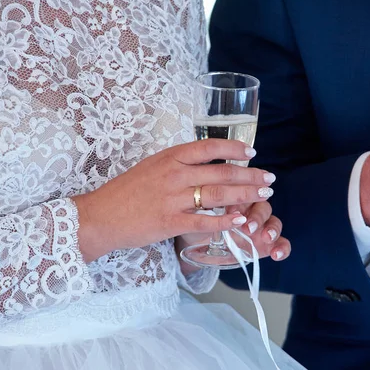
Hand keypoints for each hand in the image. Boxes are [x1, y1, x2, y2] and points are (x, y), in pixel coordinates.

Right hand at [74, 139, 275, 261]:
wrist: (100, 216)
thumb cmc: (127, 191)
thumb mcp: (152, 167)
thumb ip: (180, 164)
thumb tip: (211, 163)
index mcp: (170, 157)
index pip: (210, 147)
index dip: (235, 148)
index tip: (252, 152)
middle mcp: (174, 174)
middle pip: (222, 172)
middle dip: (251, 175)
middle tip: (269, 179)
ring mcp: (172, 199)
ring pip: (218, 195)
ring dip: (246, 195)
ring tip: (263, 195)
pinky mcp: (169, 222)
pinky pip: (204, 221)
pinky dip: (225, 221)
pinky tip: (240, 220)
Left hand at [176, 201, 289, 274]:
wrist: (197, 246)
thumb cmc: (198, 223)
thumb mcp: (199, 215)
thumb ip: (208, 210)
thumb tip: (211, 206)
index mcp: (238, 197)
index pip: (249, 193)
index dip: (246, 199)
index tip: (234, 211)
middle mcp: (252, 209)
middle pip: (263, 207)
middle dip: (258, 216)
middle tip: (248, 227)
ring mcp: (262, 226)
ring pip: (274, 222)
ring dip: (272, 229)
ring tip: (266, 238)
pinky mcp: (267, 244)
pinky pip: (282, 242)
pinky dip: (283, 247)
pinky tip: (277, 254)